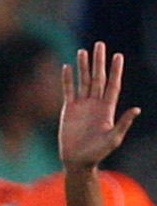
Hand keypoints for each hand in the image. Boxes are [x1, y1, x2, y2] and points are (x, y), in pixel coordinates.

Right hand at [60, 41, 140, 170]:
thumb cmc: (97, 153)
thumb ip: (123, 123)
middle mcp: (95, 103)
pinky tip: (67, 67)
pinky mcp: (68, 110)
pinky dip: (67, 79)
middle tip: (100, 45)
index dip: (115, 70)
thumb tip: (136, 109)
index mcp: (107, 108)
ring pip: (83, 81)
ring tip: (83, 51)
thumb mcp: (113, 139)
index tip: (117, 56)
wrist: (77, 161)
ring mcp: (81, 105)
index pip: (112, 84)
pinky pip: (68, 91)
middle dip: (99, 62)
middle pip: (97, 78)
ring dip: (83, 66)